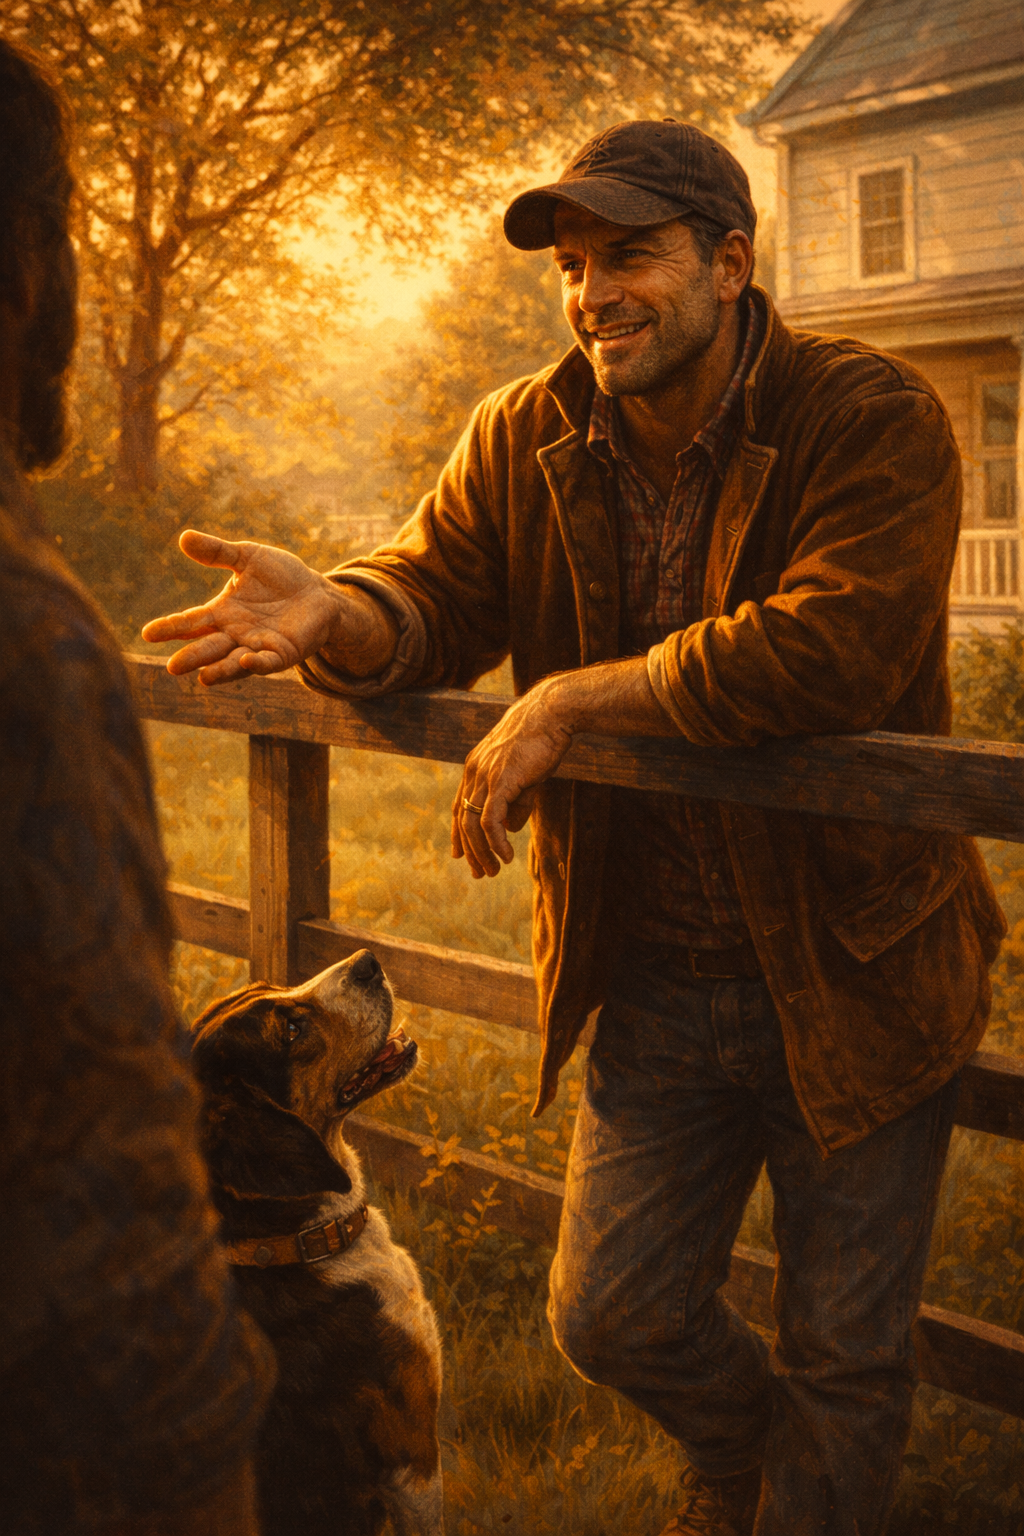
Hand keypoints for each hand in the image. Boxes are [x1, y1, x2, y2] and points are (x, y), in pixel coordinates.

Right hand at [141, 531, 393, 685]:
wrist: (317, 592)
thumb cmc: (280, 576)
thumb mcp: (247, 557)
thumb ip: (217, 552)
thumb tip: (184, 537)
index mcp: (222, 613)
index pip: (190, 622)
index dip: (170, 628)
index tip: (148, 634)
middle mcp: (235, 634)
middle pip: (208, 647)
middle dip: (192, 657)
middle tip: (172, 668)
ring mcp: (257, 646)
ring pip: (233, 661)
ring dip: (219, 670)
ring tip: (203, 677)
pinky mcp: (282, 654)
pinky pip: (266, 662)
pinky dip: (255, 664)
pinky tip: (245, 661)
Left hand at [453, 682, 571, 877]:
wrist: (552, 714)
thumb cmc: (542, 740)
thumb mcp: (525, 774)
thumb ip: (516, 801)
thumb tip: (509, 828)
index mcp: (475, 767)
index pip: (459, 806)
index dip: (459, 834)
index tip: (462, 857)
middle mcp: (474, 771)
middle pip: (461, 819)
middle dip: (469, 850)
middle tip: (480, 873)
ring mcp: (485, 775)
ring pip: (472, 824)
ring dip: (482, 852)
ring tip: (494, 870)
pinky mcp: (500, 780)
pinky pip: (490, 820)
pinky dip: (496, 843)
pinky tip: (505, 856)